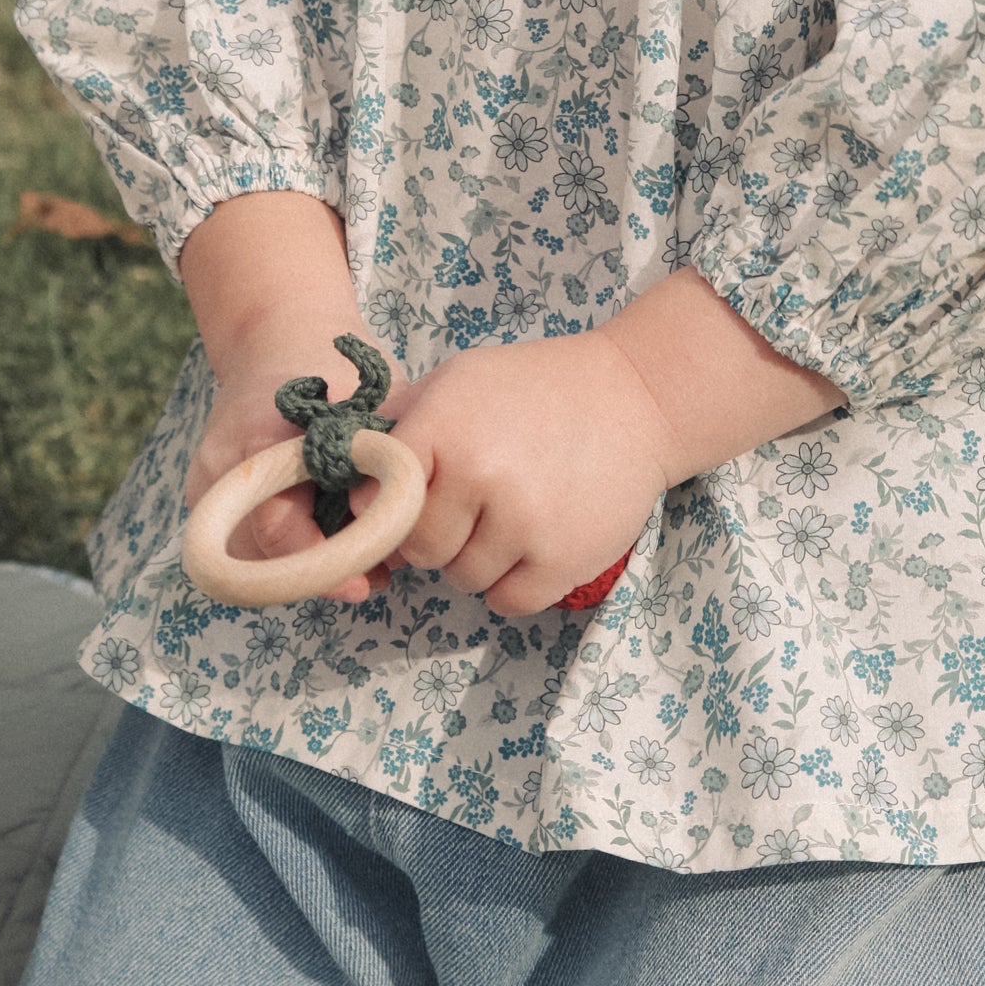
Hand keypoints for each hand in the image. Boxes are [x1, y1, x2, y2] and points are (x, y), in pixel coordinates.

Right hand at [178, 191, 390, 603]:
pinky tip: (322, 541)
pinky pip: (241, 543)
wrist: (276, 336)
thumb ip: (389, 461)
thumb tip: (406, 538)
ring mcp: (204, 482)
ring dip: (298, 568)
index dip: (324, 565)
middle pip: (261, 557)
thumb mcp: (374, 406)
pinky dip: (280, 553)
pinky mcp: (203, 494)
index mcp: (260, 439)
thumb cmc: (333, 369)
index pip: (279, 530)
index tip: (366, 583)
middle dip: (317, 574)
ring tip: (354, 560)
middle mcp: (220, 467)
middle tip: (371, 578)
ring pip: (249, 559)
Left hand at [388, 329, 676, 616]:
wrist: (632, 396)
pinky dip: (511, 584)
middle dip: (433, 537)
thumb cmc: (533, 387)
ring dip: (475, 560)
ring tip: (506, 518)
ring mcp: (522, 522)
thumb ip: (403, 430)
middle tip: (464, 510)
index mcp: (443, 427)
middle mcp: (478, 475)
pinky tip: (527, 546)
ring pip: (462, 579)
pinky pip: (507, 602)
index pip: (379, 500)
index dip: (385, 510)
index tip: (399, 507)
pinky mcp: (561, 560)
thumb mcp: (458, 383)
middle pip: (419, 549)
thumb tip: (351, 493)